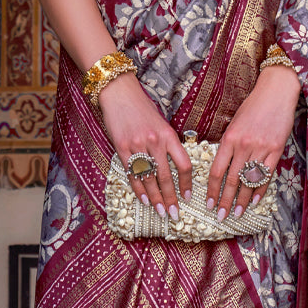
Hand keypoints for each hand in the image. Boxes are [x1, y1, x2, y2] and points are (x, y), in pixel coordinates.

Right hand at [97, 74, 191, 219]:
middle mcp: (155, 142)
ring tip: (160, 211)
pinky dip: (138, 188)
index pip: (183, 164)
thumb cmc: (142, 109)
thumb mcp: (162, 124)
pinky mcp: (122, 148)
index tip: (188, 196)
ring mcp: (138, 145)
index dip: (186, 183)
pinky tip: (144, 199)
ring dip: (155, 198)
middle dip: (171, 198)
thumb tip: (175, 168)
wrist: (119, 93)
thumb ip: (168, 144)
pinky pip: (132, 173)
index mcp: (169, 135)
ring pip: (149, 178)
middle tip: (174, 214)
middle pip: (166, 177)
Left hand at [206, 65, 299, 219]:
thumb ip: (228, 145)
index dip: (211, 190)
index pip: (217, 171)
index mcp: (229, 139)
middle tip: (220, 216)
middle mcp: (244, 146)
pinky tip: (255, 200)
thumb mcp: (234, 123)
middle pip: (232, 181)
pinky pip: (267, 175)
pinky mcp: (276, 150)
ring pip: (249, 181)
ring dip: (243, 200)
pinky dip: (260, 190)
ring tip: (237, 213)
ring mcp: (261, 149)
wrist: (276, 92)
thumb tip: (222, 167)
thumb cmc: (253, 106)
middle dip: (225, 201)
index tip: (208, 203)